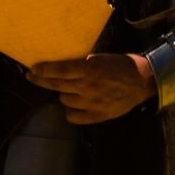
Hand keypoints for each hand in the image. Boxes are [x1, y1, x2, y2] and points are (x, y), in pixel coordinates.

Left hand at [27, 53, 156, 124]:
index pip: (59, 71)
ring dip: (65, 94)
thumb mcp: (100, 58)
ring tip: (74, 89)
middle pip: (57, 85)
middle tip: (32, 77)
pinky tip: (77, 105)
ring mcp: (92, 103)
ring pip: (64, 100)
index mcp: (90, 69)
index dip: (43, 71)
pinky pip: (73, 116)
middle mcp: (88, 86)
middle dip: (41, 80)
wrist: (142, 81)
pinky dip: (72, 111)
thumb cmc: (120, 65)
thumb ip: (82, 65)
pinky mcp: (98, 115)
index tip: (32, 70)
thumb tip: (59, 68)